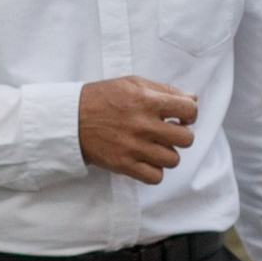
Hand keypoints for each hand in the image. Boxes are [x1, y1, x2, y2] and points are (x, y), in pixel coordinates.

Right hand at [75, 74, 196, 180]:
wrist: (70, 120)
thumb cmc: (101, 98)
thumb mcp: (131, 83)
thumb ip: (163, 89)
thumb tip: (192, 98)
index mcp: (147, 100)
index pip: (189, 109)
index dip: (189, 113)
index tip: (181, 116)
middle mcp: (143, 124)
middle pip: (186, 139)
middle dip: (181, 135)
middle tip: (168, 133)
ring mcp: (134, 147)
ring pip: (173, 159)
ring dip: (167, 154)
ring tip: (155, 147)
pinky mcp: (124, 165)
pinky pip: (155, 177)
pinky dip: (154, 171)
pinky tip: (146, 161)